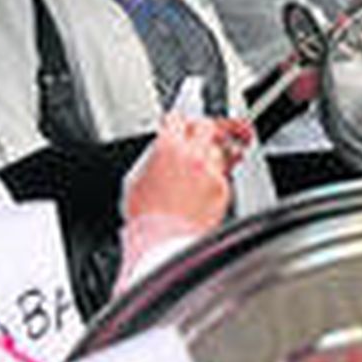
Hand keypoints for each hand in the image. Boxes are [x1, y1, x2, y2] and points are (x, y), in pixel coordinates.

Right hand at [119, 112, 234, 274]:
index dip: (178, 122)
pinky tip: (207, 190)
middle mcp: (193, 154)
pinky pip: (225, 176)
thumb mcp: (136, 180)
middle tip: (203, 136)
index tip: (179, 125)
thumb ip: (152, 160)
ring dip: (214, 155)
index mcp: (168, 147)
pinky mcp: (223, 189)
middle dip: (205, 130)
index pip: (178, 119)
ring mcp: (211, 171)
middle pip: (208, 126)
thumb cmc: (147, 218)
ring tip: (205, 167)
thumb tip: (158, 155)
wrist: (164, 243)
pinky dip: (218, 179)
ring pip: (221, 149)